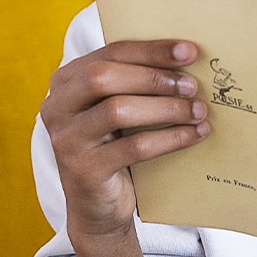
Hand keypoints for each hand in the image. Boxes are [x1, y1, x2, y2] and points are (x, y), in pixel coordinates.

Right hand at [41, 40, 208, 241]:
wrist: (99, 206)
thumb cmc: (117, 145)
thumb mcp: (122, 109)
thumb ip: (138, 84)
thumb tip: (188, 60)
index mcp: (67, 82)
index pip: (110, 53)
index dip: (152, 50)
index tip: (190, 51)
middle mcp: (57, 107)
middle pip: (104, 77)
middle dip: (154, 77)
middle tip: (193, 86)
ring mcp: (66, 139)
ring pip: (118, 110)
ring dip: (166, 108)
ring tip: (199, 111)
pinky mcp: (83, 169)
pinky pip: (134, 147)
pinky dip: (171, 138)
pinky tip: (196, 134)